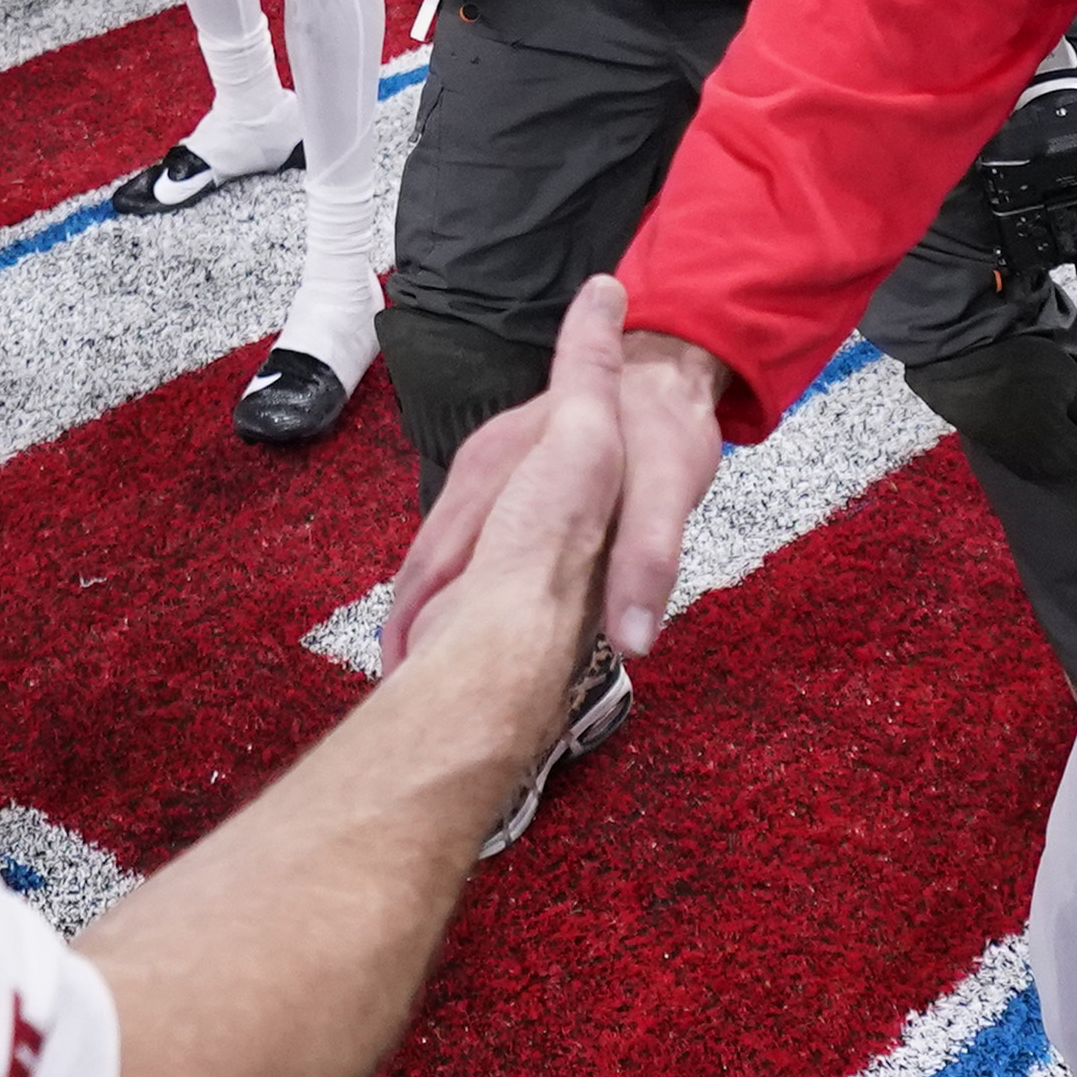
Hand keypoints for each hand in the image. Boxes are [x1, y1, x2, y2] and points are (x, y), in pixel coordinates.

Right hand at [398, 279, 640, 680]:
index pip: (436, 560)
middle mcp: (479, 470)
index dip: (417, 626)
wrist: (665, 377)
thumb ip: (645, 559)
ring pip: (436, 561)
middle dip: (416, 633)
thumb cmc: (664, 434)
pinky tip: (463, 634)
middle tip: (416, 698)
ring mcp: (481, 477)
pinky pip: (458, 548)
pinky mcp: (493, 488)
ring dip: (431, 618)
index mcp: (501, 466)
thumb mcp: (668, 492)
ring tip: (431, 682)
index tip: (408, 682)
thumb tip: (633, 639)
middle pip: (424, 567)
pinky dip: (452, 594)